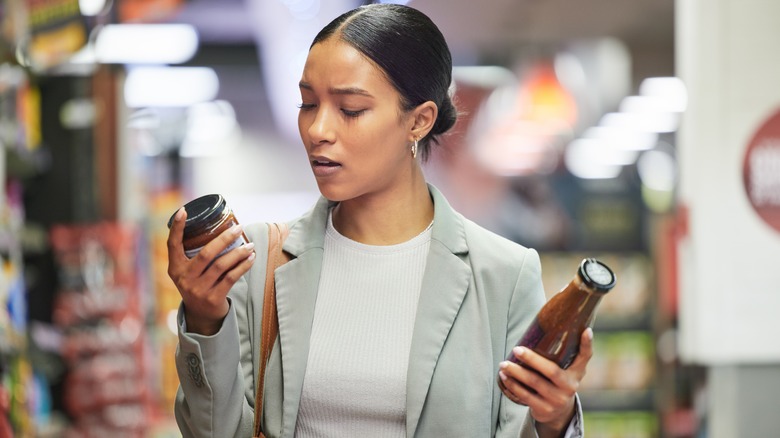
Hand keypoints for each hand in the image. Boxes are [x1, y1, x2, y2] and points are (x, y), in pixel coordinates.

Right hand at [167, 207, 255, 334]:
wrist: (201, 316)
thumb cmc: (198, 284)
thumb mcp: (189, 272)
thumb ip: (195, 254)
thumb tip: (219, 227)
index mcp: (175, 268)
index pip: (173, 245)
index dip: (177, 228)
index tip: (183, 211)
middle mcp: (184, 278)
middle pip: (206, 253)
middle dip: (224, 238)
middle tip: (238, 228)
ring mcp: (198, 290)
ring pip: (221, 265)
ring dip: (239, 253)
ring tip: (251, 245)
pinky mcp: (213, 298)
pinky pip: (231, 278)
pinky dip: (243, 266)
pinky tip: (251, 258)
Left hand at [498, 328, 593, 436]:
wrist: (558, 413)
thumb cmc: (560, 382)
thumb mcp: (568, 370)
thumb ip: (566, 352)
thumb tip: (561, 323)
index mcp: (576, 373)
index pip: (585, 357)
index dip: (587, 344)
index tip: (586, 331)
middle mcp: (570, 387)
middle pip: (551, 371)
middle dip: (532, 359)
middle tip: (516, 349)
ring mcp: (557, 400)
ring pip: (534, 383)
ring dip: (516, 372)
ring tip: (503, 364)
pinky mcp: (544, 410)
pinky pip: (526, 396)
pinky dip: (513, 385)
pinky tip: (504, 377)